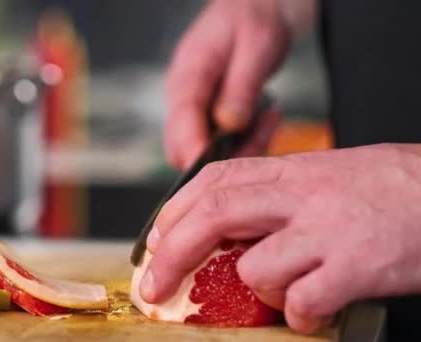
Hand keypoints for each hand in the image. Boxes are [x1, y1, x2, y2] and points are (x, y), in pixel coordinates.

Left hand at [140, 144, 420, 332]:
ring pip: (256, 268)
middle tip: (156, 285)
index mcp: (293, 169)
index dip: (176, 210)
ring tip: (288, 293)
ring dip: (260, 292)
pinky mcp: (357, 266)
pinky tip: (315, 312)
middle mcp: (303, 195)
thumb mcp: (327, 175)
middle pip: (215, 216)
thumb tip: (230, 228)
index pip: (215, 180)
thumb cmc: (391, 189)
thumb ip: (279, 195)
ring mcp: (328, 230)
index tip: (157, 238)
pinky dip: (300, 316)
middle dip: (173, 253)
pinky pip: (303, 301)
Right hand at [165, 0, 315, 168]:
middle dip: (220, 158)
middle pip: (183, 148)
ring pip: (202, 151)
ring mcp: (194, 109)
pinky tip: (267, 120)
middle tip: (261, 140)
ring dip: (238, 150)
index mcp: (187, 77)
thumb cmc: (252, 20)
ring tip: (270, 121)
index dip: (196, 152)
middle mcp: (183, 97)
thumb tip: (230, 125)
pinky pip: (219, 144)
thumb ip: (241, 87)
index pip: (180, 125)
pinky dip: (246, 142)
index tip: (219, 171)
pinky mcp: (208, 116)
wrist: (256, 9)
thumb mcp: (255, 47)